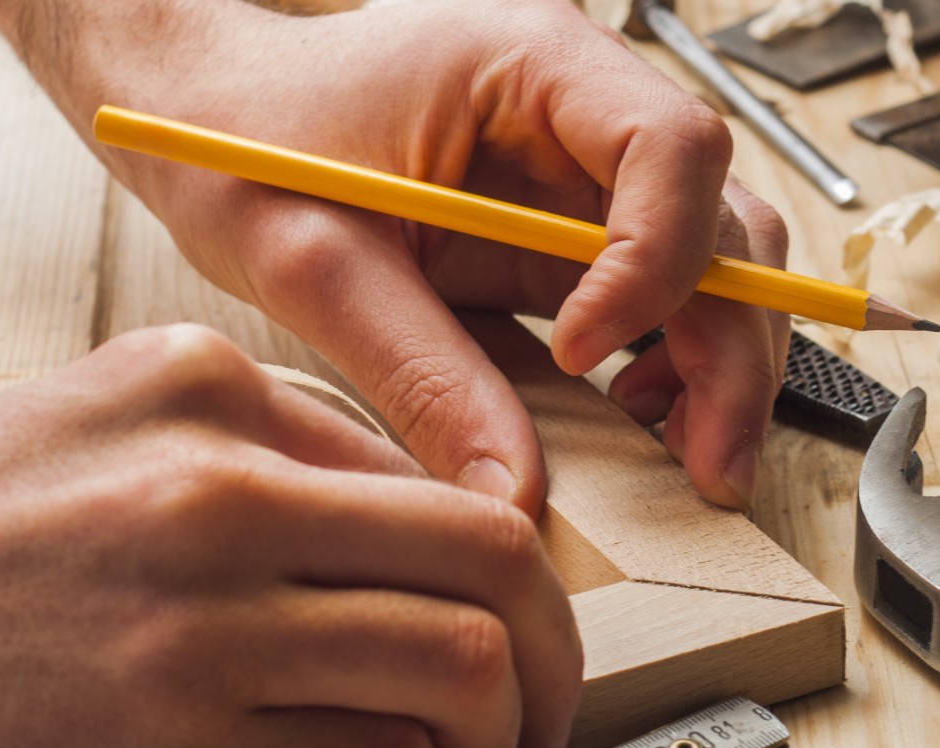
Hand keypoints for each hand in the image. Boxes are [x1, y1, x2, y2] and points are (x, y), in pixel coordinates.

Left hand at [0, 0, 790, 511]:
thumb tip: (512, 494)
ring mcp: (593, 166)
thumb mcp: (314, 263)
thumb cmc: (241, 141)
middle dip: (732, 346)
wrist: (206, 117)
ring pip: (723, 260)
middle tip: (713, 463)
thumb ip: (422, 376)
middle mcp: (589, 104)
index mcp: (532, 61)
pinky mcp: (579, 225)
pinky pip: (669, 292)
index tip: (583, 351)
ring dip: (721, 363)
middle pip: (726, 217)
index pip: (672, 146)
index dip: (658, 259)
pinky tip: (637, 414)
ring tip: (687, 457)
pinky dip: (678, 362)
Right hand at [0, 325, 581, 747]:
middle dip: (550, 657)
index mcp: (212, 402)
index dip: (523, 579)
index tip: (525, 625)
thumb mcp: (115, 406)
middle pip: (487, 575)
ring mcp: (196, 633)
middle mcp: (217, 504)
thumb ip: (279, 433)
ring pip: (452, 678)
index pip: (448, 484)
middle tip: (544, 707)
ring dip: (493, 734)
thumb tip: (428, 506)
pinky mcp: (175, 747)